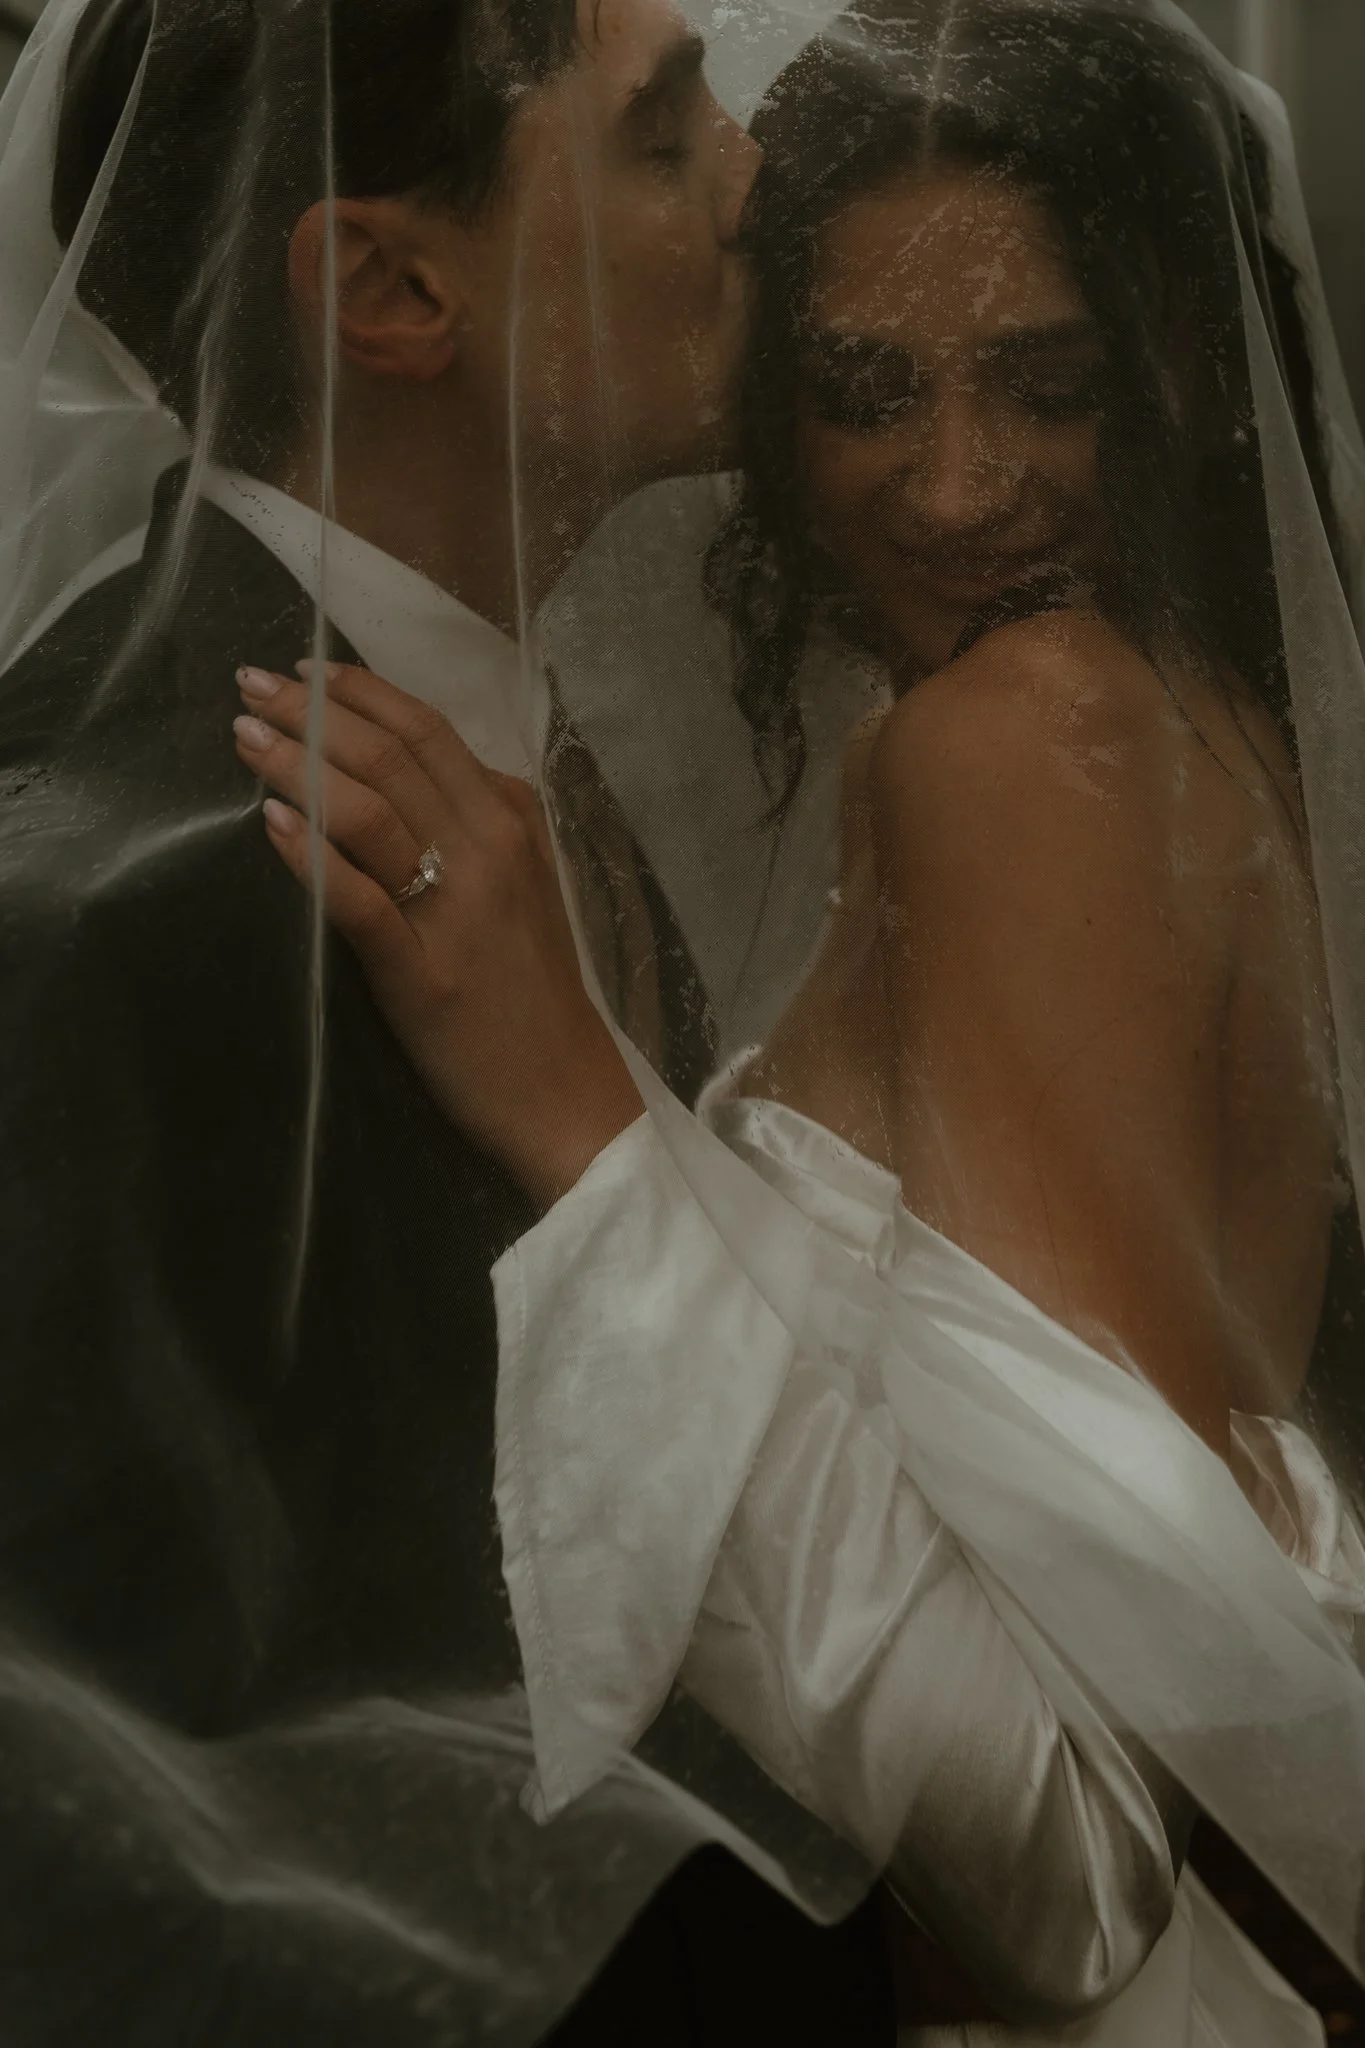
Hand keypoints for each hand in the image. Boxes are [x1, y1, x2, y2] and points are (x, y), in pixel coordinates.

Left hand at [233, 661, 641, 1208]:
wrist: (566, 1090)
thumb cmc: (535, 989)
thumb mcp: (527, 884)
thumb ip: (482, 824)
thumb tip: (414, 770)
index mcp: (512, 822)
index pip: (429, 730)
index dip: (361, 691)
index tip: (305, 671)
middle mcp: (489, 850)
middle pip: (392, 756)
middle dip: (313, 711)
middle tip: (252, 684)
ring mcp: (456, 910)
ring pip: (370, 811)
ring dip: (298, 764)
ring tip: (245, 736)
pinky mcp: (421, 972)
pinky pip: (359, 900)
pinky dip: (312, 855)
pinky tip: (271, 824)